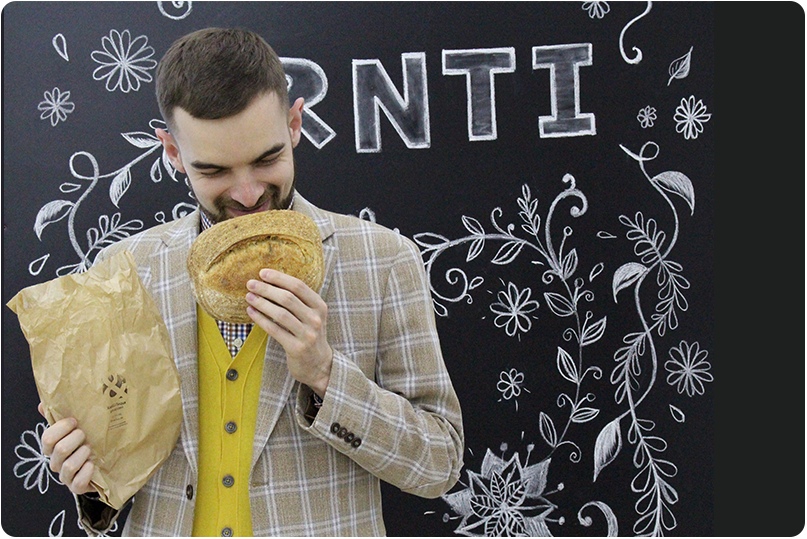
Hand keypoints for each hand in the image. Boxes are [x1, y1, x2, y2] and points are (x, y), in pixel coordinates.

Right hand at [38, 403, 96, 494]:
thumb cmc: (87, 440)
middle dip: (76, 438)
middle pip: (59, 449)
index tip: (75, 421)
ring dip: (83, 454)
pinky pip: (78, 483)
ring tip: (91, 449)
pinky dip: (87, 472)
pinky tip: (93, 465)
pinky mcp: (77, 487)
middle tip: (85, 435)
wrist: (104, 462)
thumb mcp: (75, 427)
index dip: (62, 427)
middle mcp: (56, 462)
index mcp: (53, 447)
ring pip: (69, 465)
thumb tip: (43, 403)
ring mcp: (66, 477)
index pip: (47, 438)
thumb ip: (59, 415)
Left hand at [246, 268, 331, 395]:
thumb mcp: (312, 315)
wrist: (318, 364)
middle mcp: (315, 319)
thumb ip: (298, 300)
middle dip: (266, 289)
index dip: (279, 278)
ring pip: (280, 314)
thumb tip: (271, 282)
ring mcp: (307, 334)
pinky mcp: (296, 348)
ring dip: (261, 303)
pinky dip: (261, 319)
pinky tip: (251, 312)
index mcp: (320, 306)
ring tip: (249, 297)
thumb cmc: (310, 335)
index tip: (263, 273)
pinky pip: (274, 330)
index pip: (298, 286)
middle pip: (288, 298)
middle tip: (250, 283)